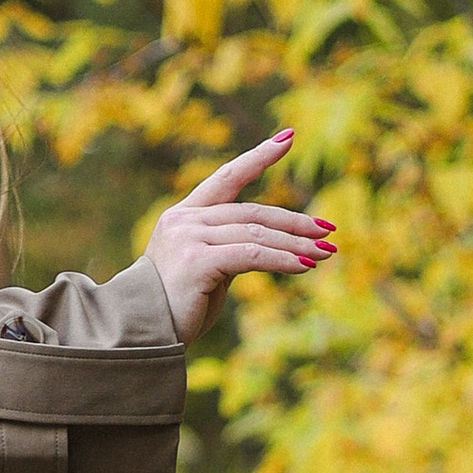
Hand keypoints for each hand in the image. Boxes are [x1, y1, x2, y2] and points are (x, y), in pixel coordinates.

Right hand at [144, 129, 336, 346]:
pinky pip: (252, 256)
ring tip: (326, 253)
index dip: (259, 156)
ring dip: (296, 245)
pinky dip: (283, 260)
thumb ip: (230, 249)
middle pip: (252, 213)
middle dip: (294, 221)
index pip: (227, 178)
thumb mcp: (206, 269)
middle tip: (328, 229)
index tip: (289, 137)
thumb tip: (273, 247)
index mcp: (184, 216)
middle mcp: (185, 220)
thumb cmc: (177, 309)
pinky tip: (305, 266)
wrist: (144, 334)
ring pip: (256, 234)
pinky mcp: (197, 261)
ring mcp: (189, 238)